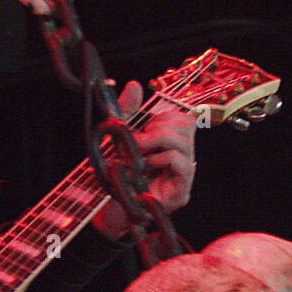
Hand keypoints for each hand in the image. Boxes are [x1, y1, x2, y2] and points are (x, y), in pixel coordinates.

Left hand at [92, 80, 197, 238]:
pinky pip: (184, 163)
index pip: (183, 117)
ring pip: (185, 141)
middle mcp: (181, 157)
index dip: (163, 116)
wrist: (104, 207)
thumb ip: (127, 110)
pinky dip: (163, 158)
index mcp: (170, 143)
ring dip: (157, 141)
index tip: (142, 127)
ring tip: (138, 154)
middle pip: (187, 124)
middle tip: (138, 141)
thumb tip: (135, 84)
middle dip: (159, 127)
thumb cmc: (115, 174)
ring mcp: (183, 175)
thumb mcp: (118, 136)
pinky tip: (147, 166)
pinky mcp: (182, 192)